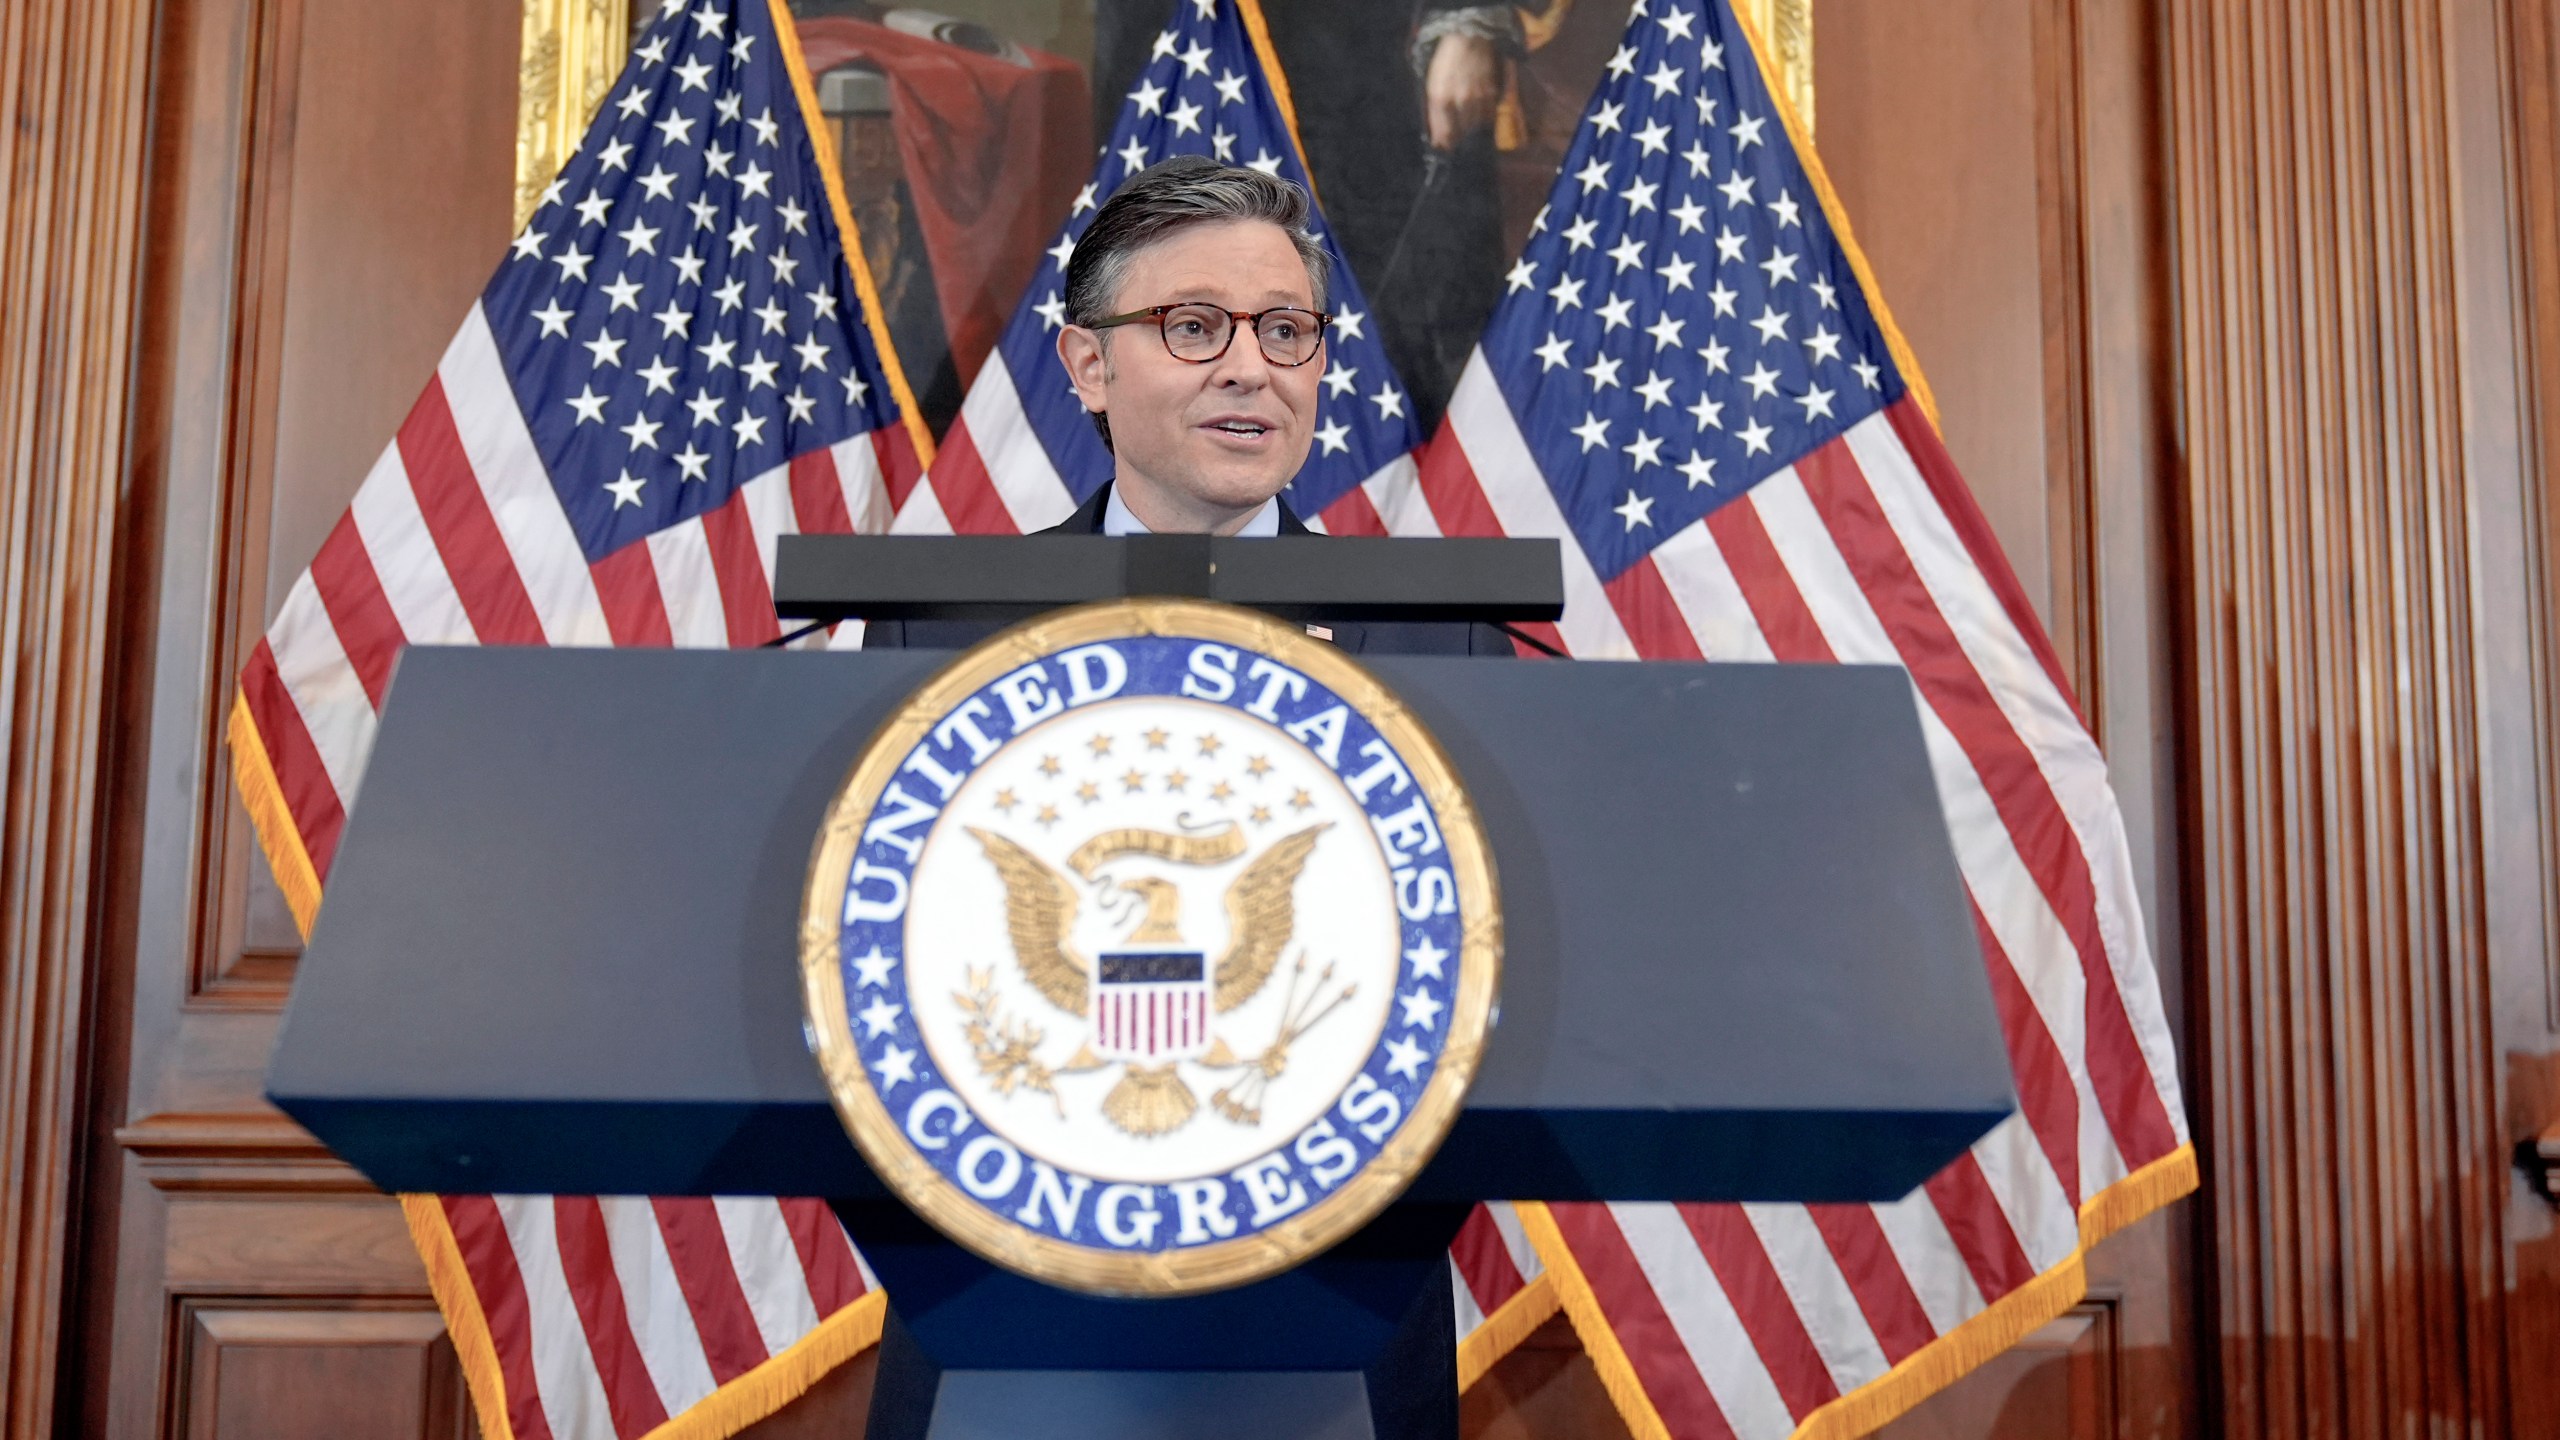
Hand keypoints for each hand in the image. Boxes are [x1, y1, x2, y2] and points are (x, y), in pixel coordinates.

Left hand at [1423, 32, 1504, 150]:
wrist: (1468, 39)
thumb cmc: (1446, 62)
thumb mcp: (1432, 85)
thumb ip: (1435, 111)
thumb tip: (1438, 135)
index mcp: (1440, 99)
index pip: (1443, 133)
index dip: (1444, 145)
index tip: (1444, 151)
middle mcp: (1459, 101)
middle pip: (1460, 135)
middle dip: (1457, 145)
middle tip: (1456, 150)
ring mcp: (1477, 98)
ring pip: (1475, 129)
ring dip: (1471, 138)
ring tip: (1469, 143)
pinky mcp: (1491, 94)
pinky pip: (1488, 118)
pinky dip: (1484, 126)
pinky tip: (1480, 127)